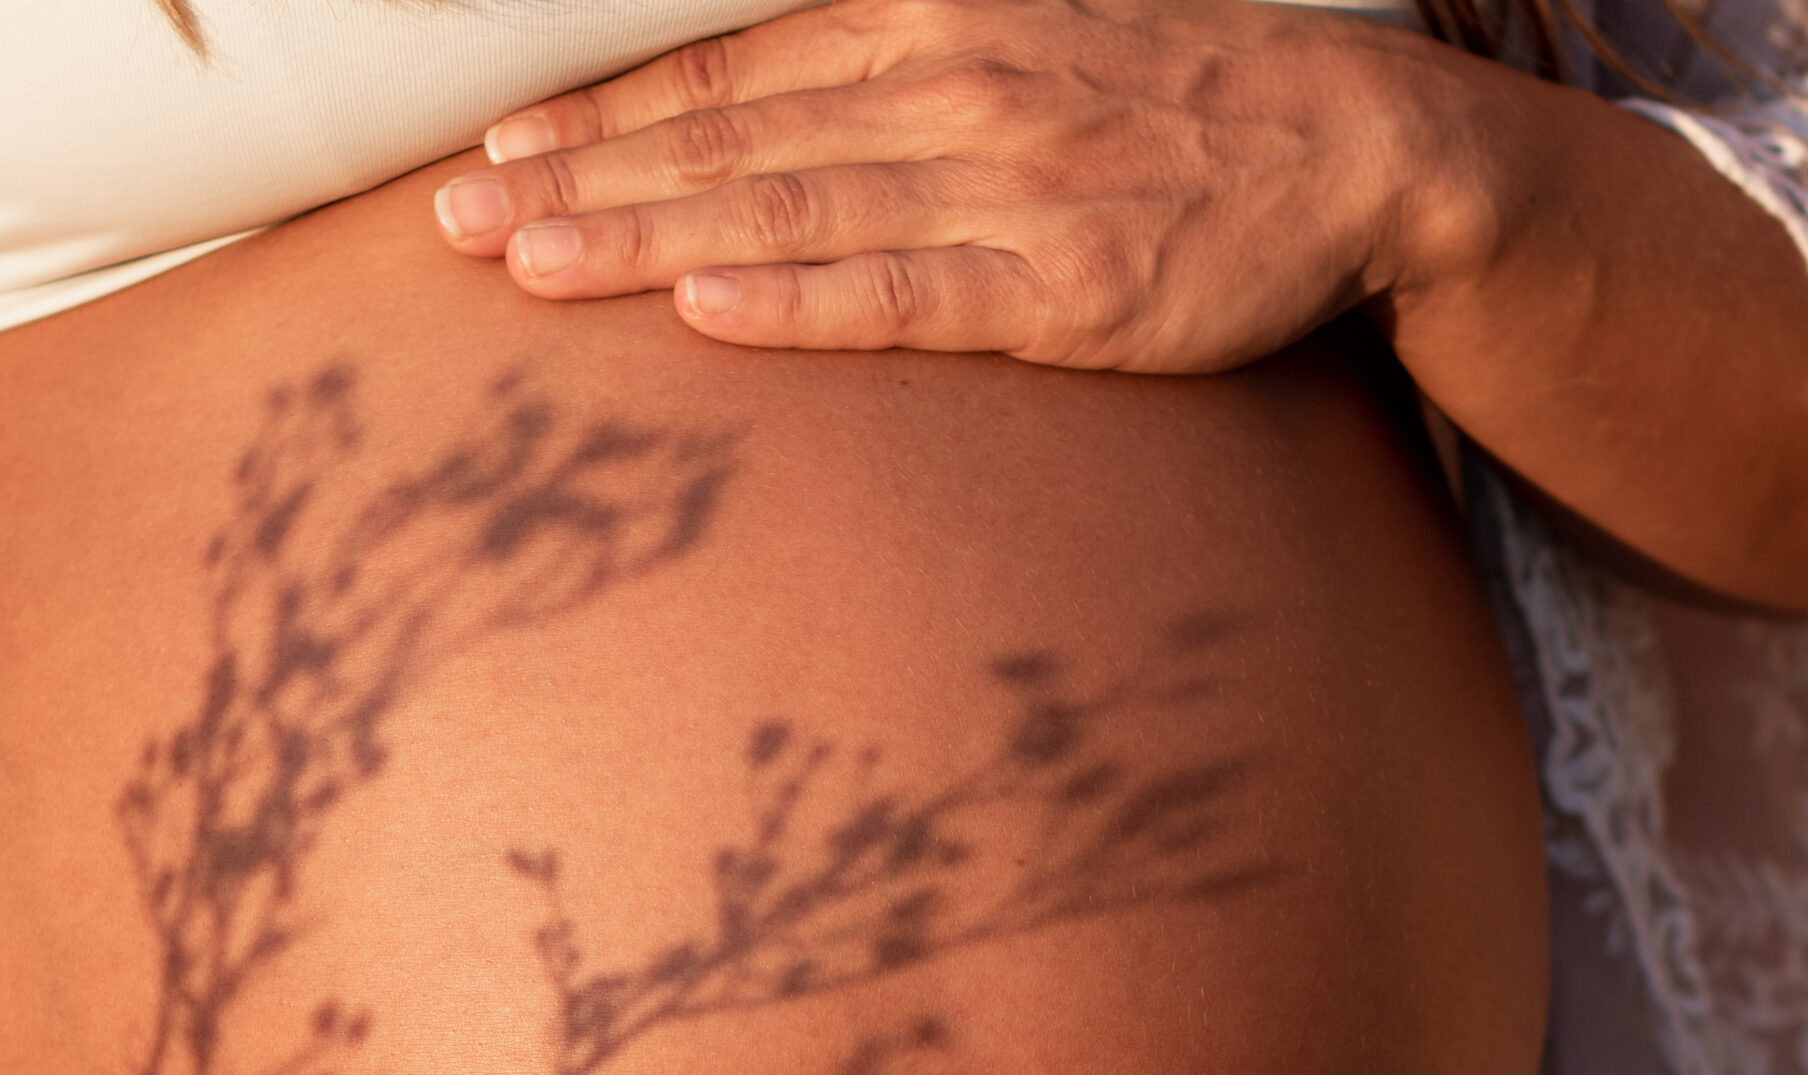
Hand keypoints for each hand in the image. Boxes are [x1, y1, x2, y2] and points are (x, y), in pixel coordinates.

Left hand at [431, 0, 1478, 371]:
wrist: (1354, 145)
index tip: (493, 153)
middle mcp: (950, 92)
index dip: (604, 117)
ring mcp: (1007, 189)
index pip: (729, 78)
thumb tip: (771, 107)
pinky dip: (800, 301)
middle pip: (728, 143)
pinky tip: (704, 313)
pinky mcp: (1066, 287)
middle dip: (581, 182)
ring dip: (647, 239)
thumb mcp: (1025, 42)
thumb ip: (896, 72)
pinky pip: (907, 294)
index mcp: (931, 28)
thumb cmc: (1176, 101)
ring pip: (790, 214)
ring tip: (528, 266)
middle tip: (453, 224)